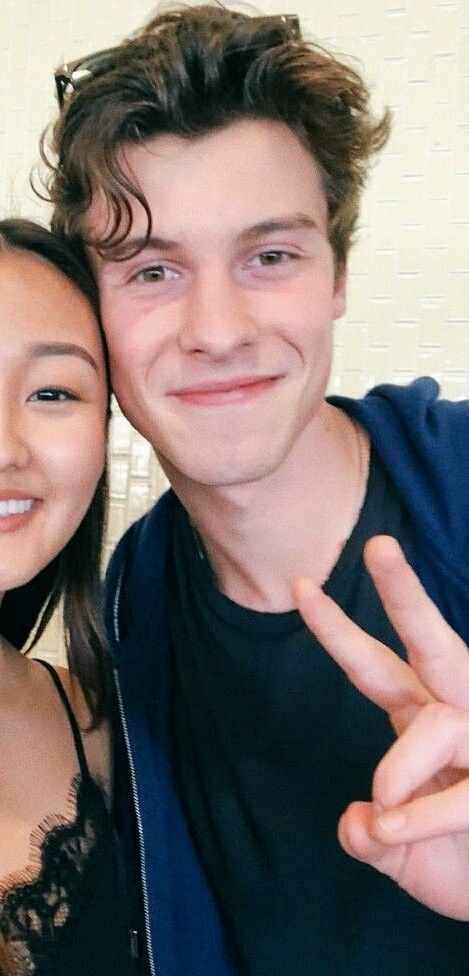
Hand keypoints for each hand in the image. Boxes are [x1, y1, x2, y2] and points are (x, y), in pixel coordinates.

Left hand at [293, 535, 468, 919]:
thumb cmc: (461, 868)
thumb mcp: (397, 854)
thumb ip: (369, 835)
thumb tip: (357, 824)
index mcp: (422, 718)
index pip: (374, 667)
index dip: (337, 630)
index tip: (300, 587)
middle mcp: (457, 717)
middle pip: (434, 644)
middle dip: (406, 595)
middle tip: (379, 545)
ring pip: (440, 719)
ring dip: (399, 770)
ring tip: (384, 812)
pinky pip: (462, 791)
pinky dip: (423, 816)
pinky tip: (394, 830)